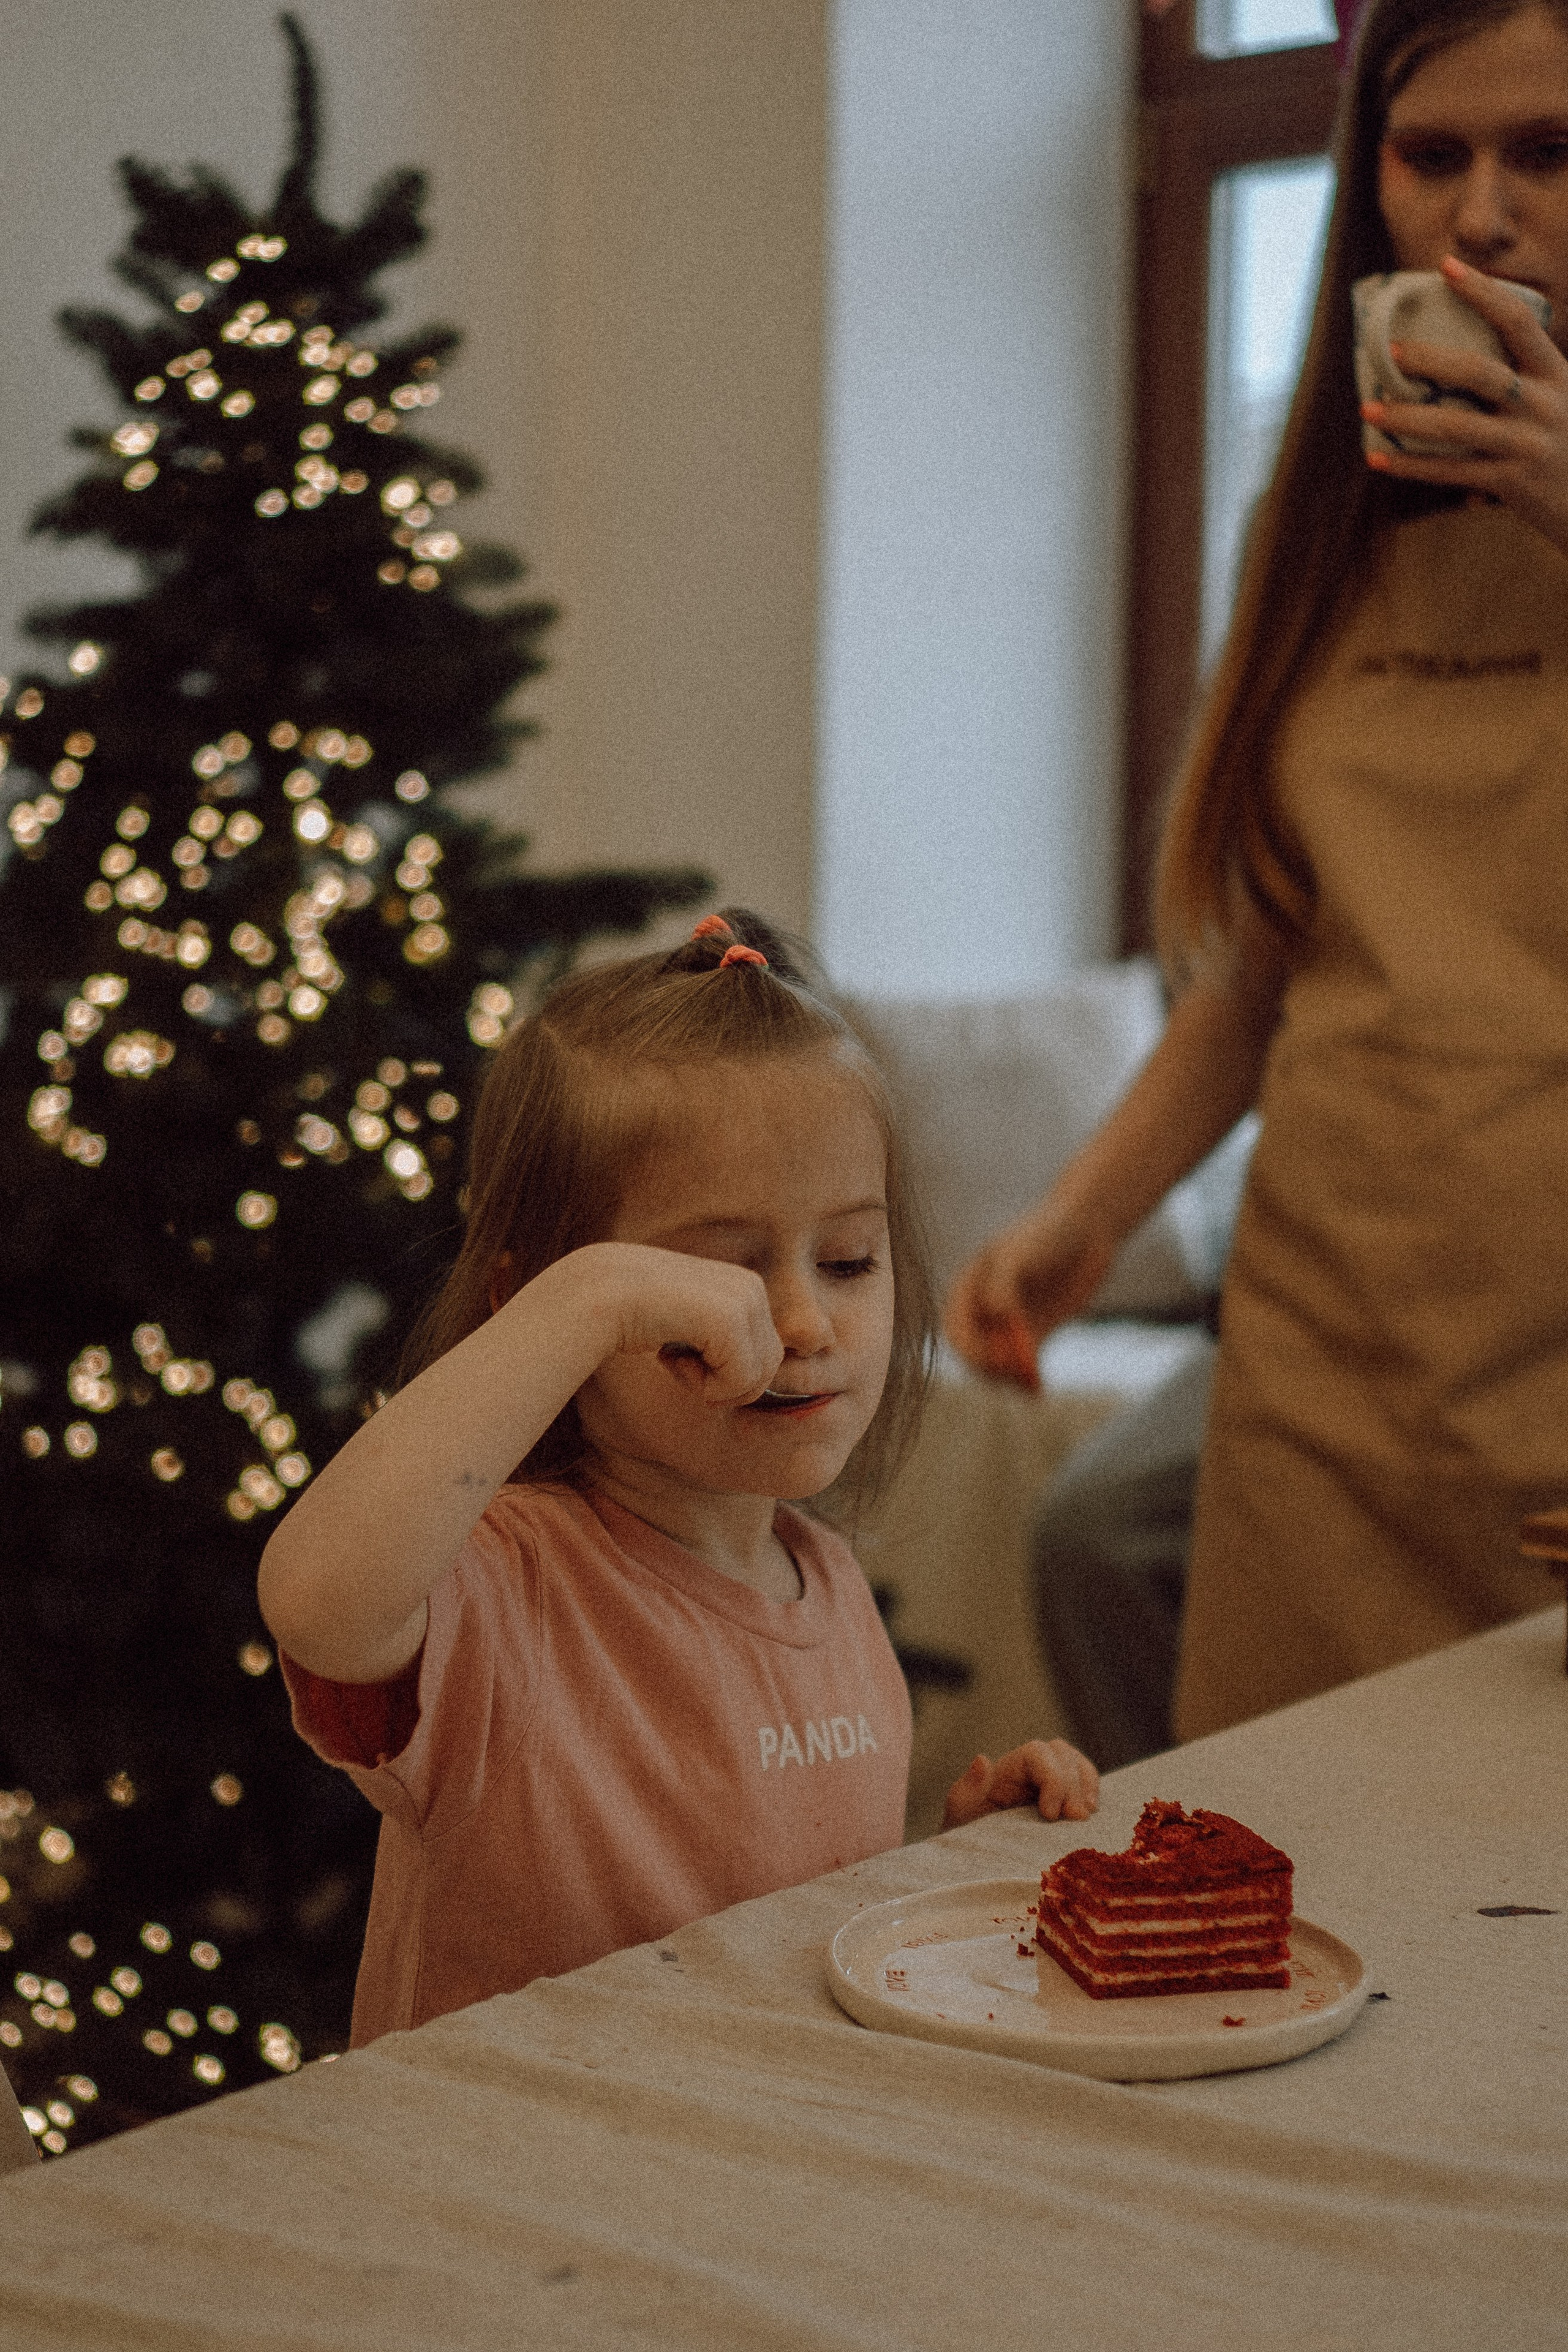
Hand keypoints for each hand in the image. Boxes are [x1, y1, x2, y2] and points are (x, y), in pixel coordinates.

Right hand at [569, 1241, 785, 1405]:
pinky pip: (740, 1381)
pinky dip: (706, 1386)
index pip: (765, 1355)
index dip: (726, 1374)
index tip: (684, 1355)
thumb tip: (756, 1386)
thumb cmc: (636, 1315)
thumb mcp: (688, 1322)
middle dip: (724, 1383)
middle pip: (767, 1369)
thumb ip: (721, 1340)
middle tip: (678, 1361)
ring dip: (713, 1385)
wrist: (597, 1295)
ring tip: (675, 1357)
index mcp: (744, 1286)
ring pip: (756, 1378)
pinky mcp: (730, 1319)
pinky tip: (670, 1356)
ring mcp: (743, 1300)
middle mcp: (751, 1287)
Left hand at [942, 1739, 1099, 1828]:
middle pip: (1062, 1754)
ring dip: (1086, 1787)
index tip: (1050, 1814)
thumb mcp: (961, 1814)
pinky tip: (1091, 1816)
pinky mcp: (1064, 1799)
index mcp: (1007, 1769)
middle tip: (1074, 1820)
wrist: (977, 1859)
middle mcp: (1031, 1770)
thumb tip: (982, 1760)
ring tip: (1084, 1818)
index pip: (1036, 1753)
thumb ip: (968, 1789)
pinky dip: (1092, 1793)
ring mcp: (1050, 1782)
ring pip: (1077, 1764)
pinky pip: (1086, 1782)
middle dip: (1072, 1785)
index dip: (1051, 1777)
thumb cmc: (966, 1834)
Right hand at [943, 1201, 1115, 1388]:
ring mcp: (1008, 1324)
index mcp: (967, 1289)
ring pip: (997, 1365)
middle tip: (1018, 1371)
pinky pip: (1025, 1366)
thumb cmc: (1046, 1233)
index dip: (972, 1348)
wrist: (1086, 1228)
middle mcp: (982, 1309)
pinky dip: (1029, 1379)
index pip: (956, 1331)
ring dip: (1009, 1378)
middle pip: (973, 1354)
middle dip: (991, 1367)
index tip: (998, 1354)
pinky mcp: (1034, 1334)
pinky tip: (1039, 1390)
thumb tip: (997, 1319)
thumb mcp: (1018, 1254)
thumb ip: (1002, 1287)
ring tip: (1031, 1382)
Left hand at [1361, 256, 1567, 557]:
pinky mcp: (1512, 483)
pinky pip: (1450, 471)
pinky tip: (1378, 457)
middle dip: (1432, 359)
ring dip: (1407, 416)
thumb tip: (1463, 362)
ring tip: (1368, 407)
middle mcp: (1544, 404)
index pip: (1518, 321)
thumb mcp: (1562, 402)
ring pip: (1456, 424)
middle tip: (1391, 351)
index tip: (1445, 266)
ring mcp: (1527, 445)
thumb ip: (1527, 379)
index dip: (1482, 291)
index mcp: (1558, 373)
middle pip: (1480, 371)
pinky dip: (1411, 464)